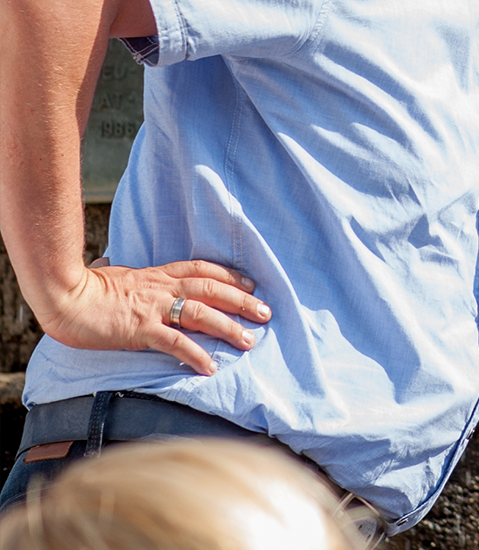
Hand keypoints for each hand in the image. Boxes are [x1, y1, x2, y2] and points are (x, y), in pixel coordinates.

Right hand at [37, 259, 270, 376]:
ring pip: (201, 313)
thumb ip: (121, 274)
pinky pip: (174, 342)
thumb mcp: (110, 275)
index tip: (251, 284)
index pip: (202, 270)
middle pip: (212, 289)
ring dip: (228, 327)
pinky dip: (195, 354)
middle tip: (266, 312)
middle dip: (242, 300)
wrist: (61, 296)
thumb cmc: (82, 288)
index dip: (229, 276)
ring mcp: (152, 308)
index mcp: (156, 275)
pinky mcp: (139, 329)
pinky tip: (209, 367)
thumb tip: (110, 262)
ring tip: (249, 341)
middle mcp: (161, 288)